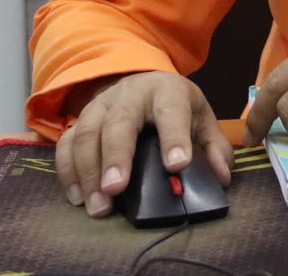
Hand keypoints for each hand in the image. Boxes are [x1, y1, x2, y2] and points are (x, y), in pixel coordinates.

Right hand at [55, 72, 234, 218]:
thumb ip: (214, 147)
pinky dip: (68, 171)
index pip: (171, 112)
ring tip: (98, 205)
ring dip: (88, 171)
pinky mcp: (80, 119)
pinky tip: (78, 197)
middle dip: (116, 156)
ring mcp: (100, 105)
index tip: (177, 165)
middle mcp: (130, 94)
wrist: (143, 82)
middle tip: (116, 189)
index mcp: (166, 92)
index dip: (174, 138)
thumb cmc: (174, 107)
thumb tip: (222, 178)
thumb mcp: (200, 117)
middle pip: (119, 122)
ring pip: (86, 133)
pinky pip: (66, 143)